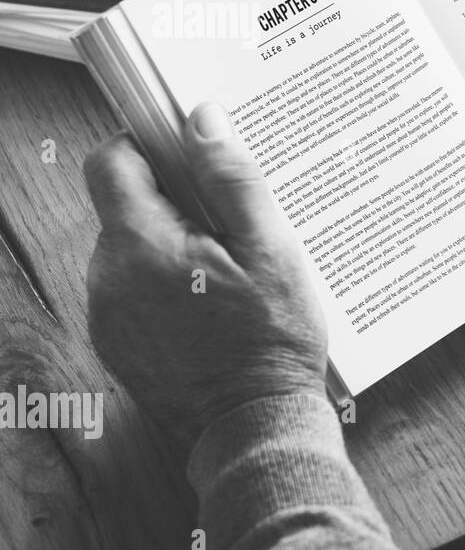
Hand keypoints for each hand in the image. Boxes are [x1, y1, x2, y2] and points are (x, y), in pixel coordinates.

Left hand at [83, 103, 328, 448]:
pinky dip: (167, 283)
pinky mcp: (117, 343)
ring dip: (173, 244)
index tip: (189, 151)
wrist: (255, 429)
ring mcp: (108, 315)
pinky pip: (133, 289)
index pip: (110, 162)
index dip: (147, 144)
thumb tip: (203, 120)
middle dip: (174, 201)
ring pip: (131, 248)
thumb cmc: (271, 341)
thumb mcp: (271, 249)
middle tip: (233, 223)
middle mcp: (108, 277)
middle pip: (124, 206)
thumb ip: (232, 179)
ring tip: (231, 270)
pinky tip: (215, 304)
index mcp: (140, 245)